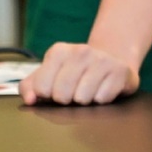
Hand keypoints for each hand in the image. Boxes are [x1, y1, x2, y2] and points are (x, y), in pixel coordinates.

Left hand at [20, 43, 137, 105]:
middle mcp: (81, 51)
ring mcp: (102, 59)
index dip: (48, 95)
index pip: (42, 88)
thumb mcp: (48, 75)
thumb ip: (30, 87)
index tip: (56, 89)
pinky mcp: (120, 71)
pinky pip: (102, 99)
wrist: (112, 59)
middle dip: (67, 100)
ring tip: (89, 90)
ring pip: (82, 99)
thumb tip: (30, 100)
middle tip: (74, 92)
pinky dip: (102, 100)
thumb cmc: (75, 72)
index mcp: (59, 51)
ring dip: (85, 101)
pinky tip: (103, 89)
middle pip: (62, 96)